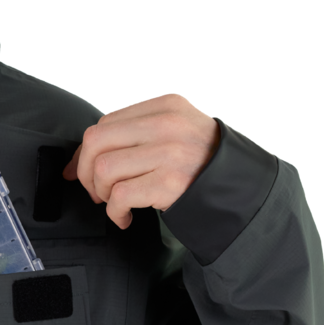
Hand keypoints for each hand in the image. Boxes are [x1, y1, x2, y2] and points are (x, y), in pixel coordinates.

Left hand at [64, 94, 220, 228]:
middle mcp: (167, 124)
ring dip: (102, 194)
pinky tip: (125, 218)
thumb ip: (138, 134)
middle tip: (96, 192)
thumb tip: (79, 158)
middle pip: (96, 141)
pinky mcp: (171, 182)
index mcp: (166, 106)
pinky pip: (120, 196)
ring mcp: (170, 152)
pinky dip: (115, 213)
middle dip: (86, 172)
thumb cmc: (203, 166)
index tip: (79, 172)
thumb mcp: (178, 131)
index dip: (85, 152)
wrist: (244, 190)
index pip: (105, 123)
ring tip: (115, 204)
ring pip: (104, 169)